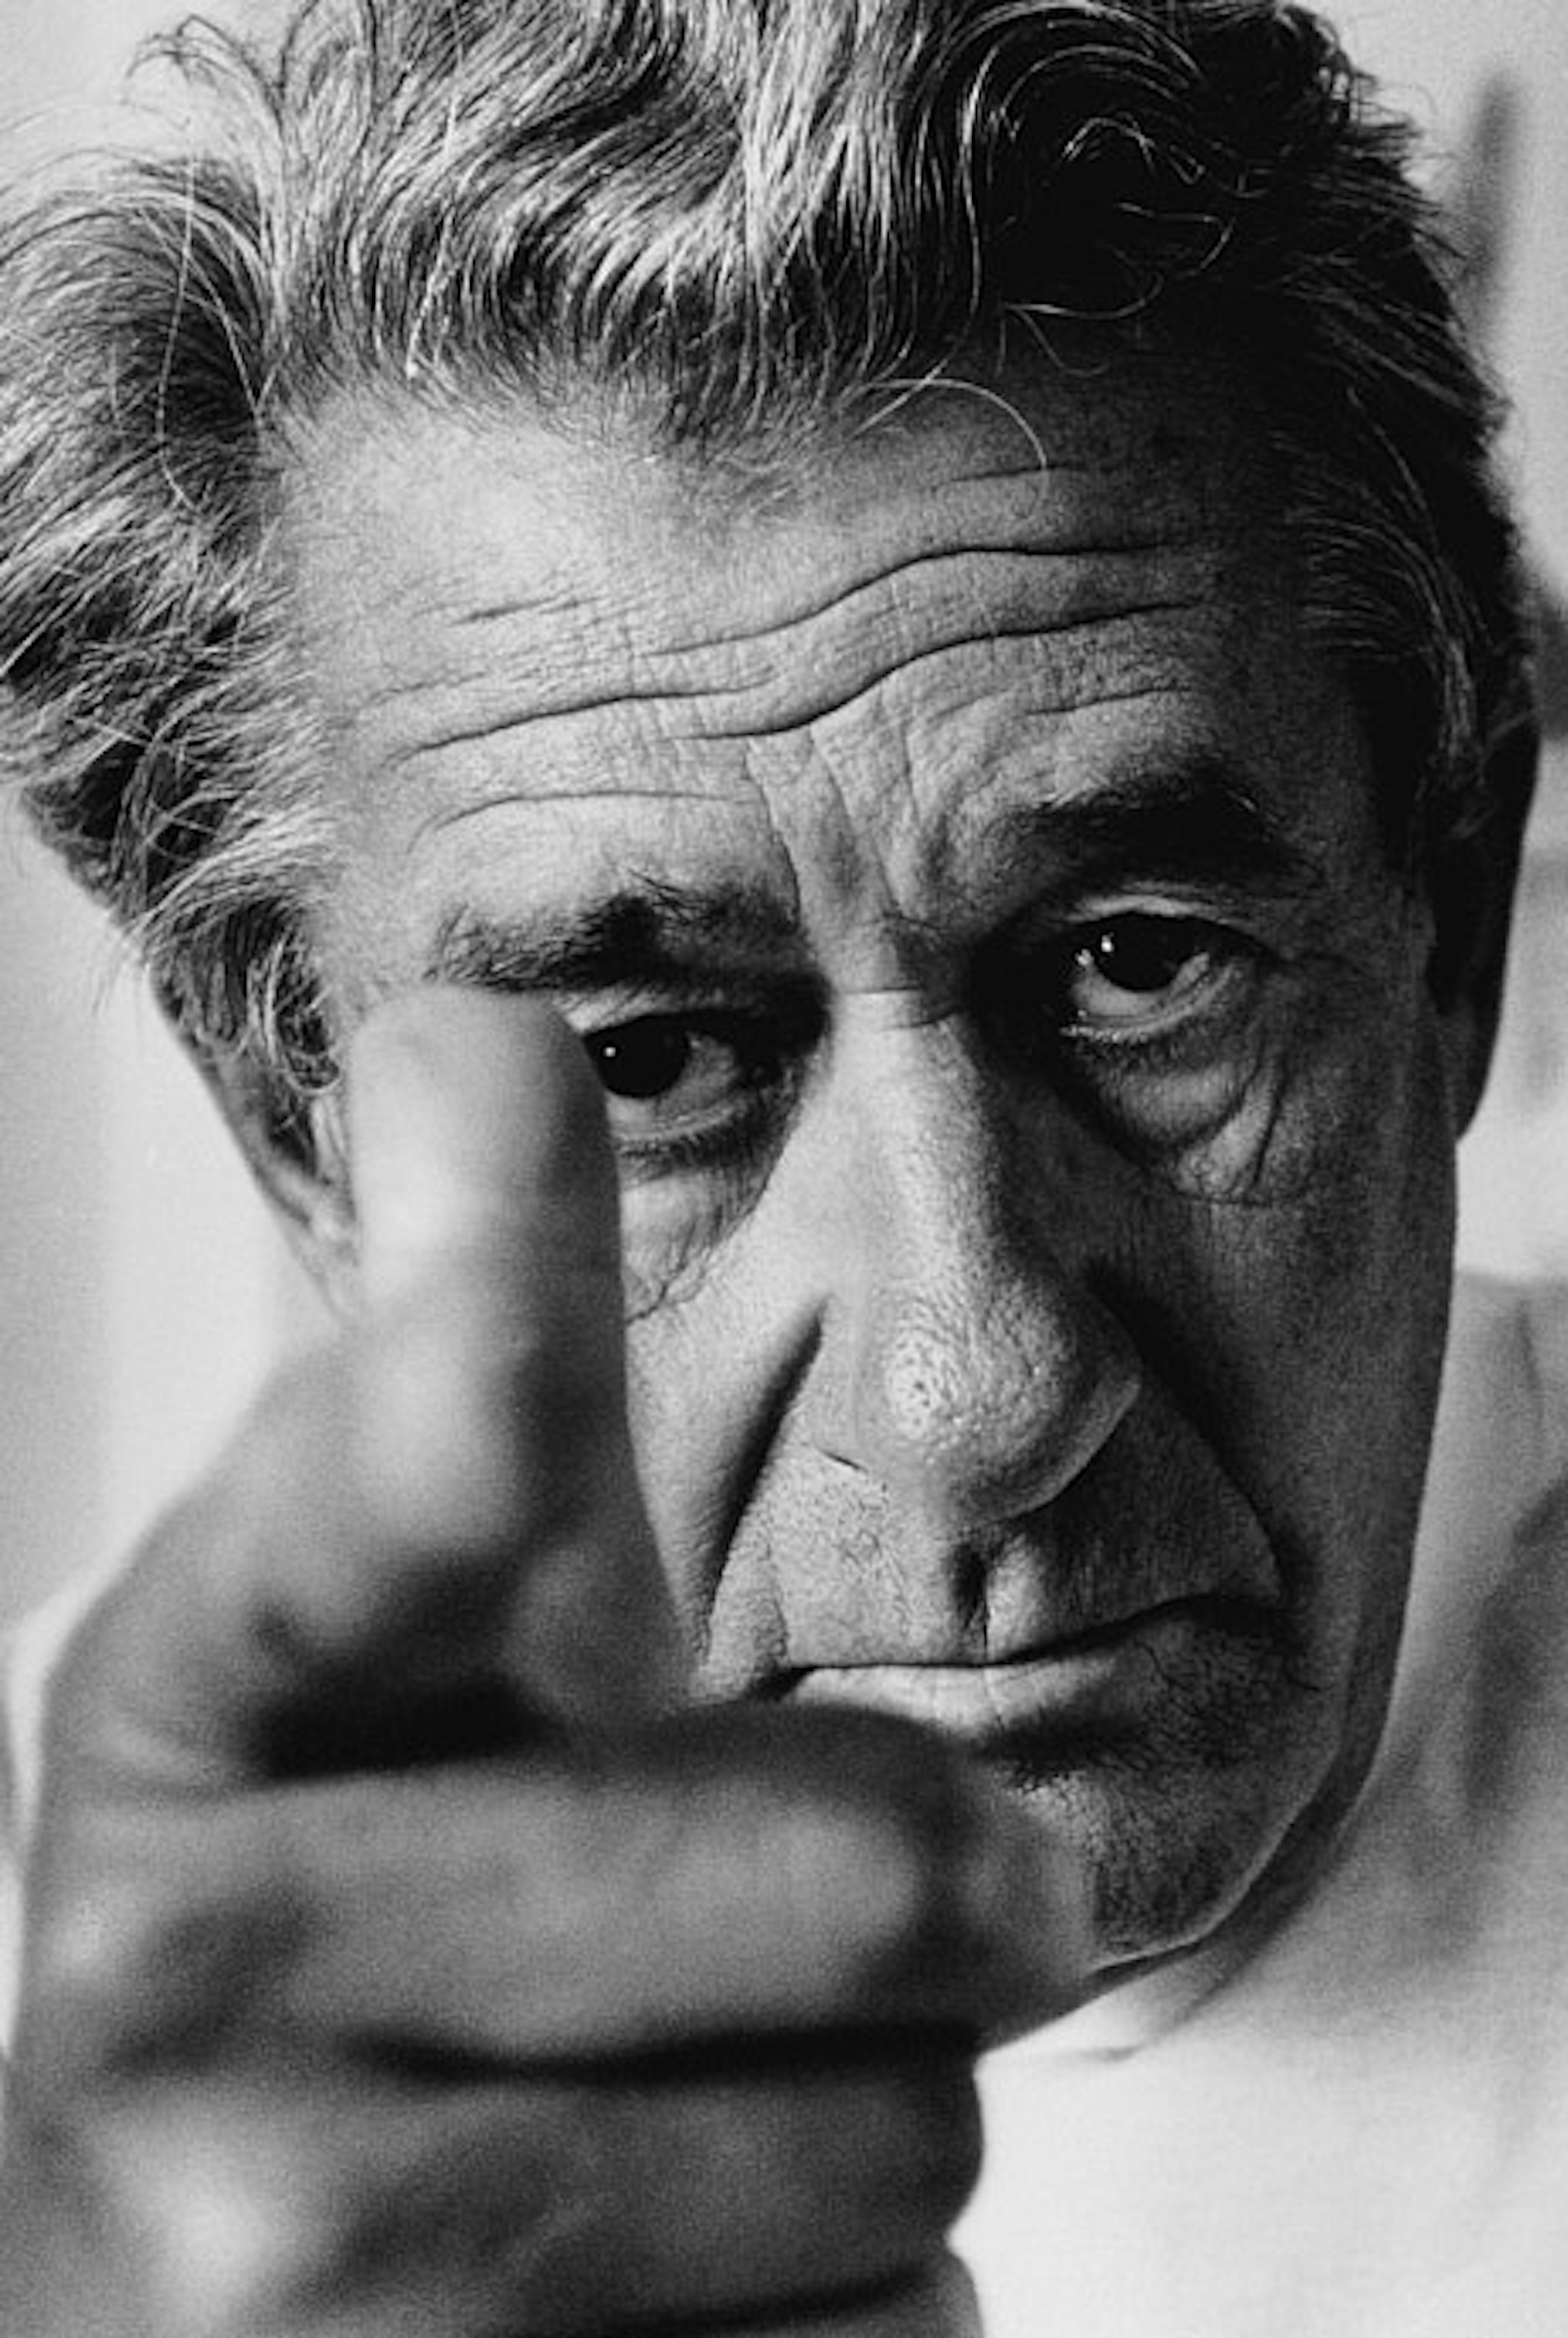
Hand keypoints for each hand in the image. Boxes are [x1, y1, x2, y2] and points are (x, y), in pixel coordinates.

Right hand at [0, 991, 1080, 2336]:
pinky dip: (835, 2321)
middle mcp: (171, 1986)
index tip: (489, 1060)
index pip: (371, 1488)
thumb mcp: (419, 1654)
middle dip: (915, 1901)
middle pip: (867, 1867)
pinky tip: (657, 2304)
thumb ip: (464, 1368)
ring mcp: (283, 2292)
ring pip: (902, 2143)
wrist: (254, 2296)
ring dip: (855, 2122)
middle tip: (760, 1928)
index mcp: (184, 1706)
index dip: (455, 1334)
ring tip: (663, 2127)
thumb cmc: (393, 1921)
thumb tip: (474, 1029)